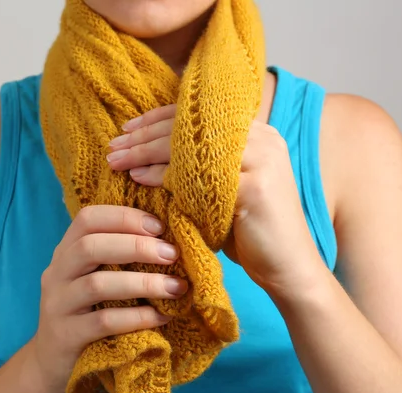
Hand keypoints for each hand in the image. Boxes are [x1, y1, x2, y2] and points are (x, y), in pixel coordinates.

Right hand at [28, 205, 186, 392]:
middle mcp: (57, 273)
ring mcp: (58, 305)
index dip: (123, 217)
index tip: (159, 226)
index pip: (87, 218)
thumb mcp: (93, 278)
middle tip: (172, 255)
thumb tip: (170, 242)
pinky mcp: (66, 336)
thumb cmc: (86, 312)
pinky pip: (104, 322)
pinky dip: (137, 317)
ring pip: (98, 284)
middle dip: (136, 246)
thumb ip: (118, 258)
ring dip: (143, 283)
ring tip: (176, 287)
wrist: (51, 363)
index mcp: (65, 252)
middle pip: (90, 247)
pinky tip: (162, 317)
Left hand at [108, 106, 326, 301]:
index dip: (156, 120)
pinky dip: (165, 176)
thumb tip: (144, 157)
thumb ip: (197, 168)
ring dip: (146, 152)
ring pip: (188, 147)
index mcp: (256, 134)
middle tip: (113, 146)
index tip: (126, 131)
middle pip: (189, 127)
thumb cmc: (251, 232)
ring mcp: (261, 160)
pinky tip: (140, 179)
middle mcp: (261, 138)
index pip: (197, 116)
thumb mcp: (222, 190)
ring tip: (117, 160)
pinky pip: (197, 176)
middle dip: (144, 136)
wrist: (289, 267)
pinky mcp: (254, 187)